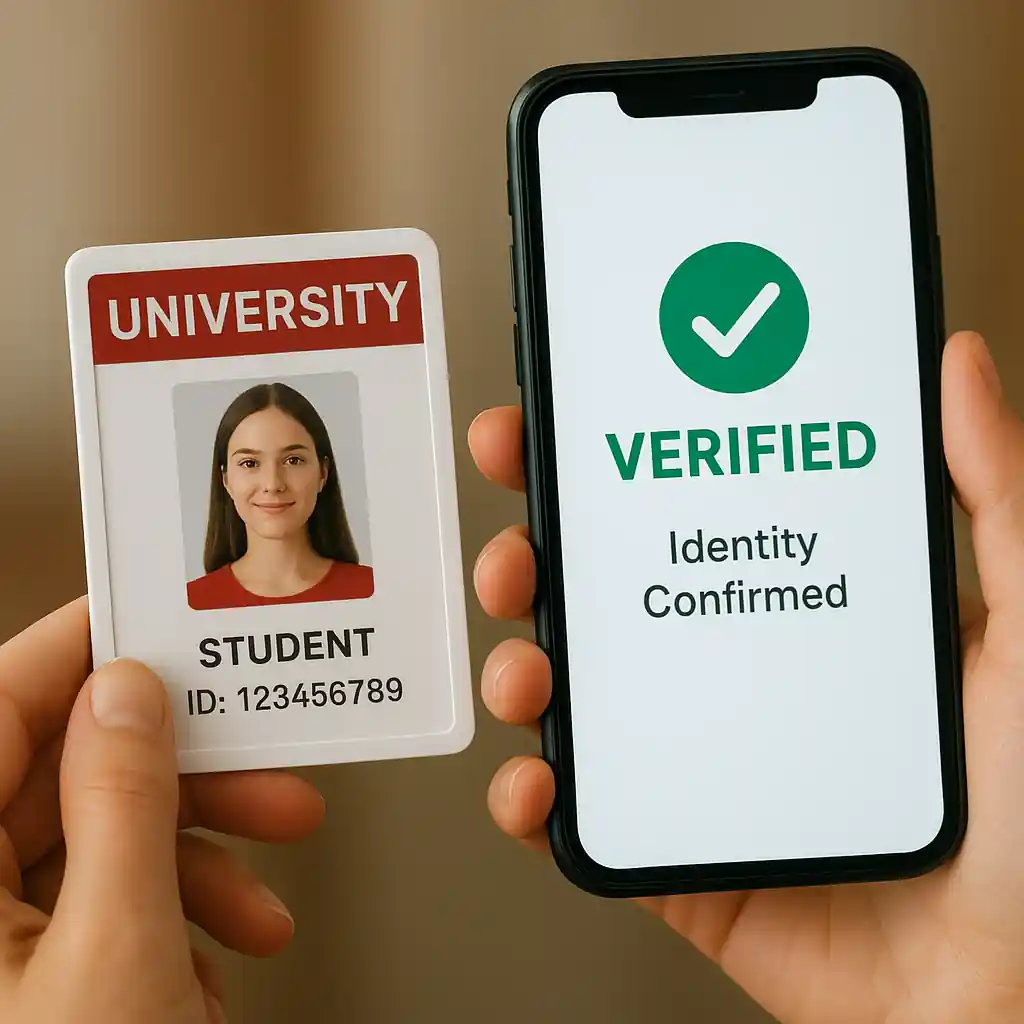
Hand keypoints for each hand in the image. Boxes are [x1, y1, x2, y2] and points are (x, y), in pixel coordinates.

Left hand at [0, 602, 324, 1020]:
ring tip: (261, 900)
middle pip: (71, 778)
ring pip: (104, 843)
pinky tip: (218, 954)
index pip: (1, 705)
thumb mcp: (117, 947)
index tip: (157, 621)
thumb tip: (131, 695)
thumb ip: (123, 805)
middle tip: (264, 770)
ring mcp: (1, 940)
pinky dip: (181, 919)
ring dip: (202, 860)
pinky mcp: (42, 978)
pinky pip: (114, 904)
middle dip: (188, 779)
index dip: (82, 650)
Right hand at [469, 330, 1023, 1023]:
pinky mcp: (670, 847)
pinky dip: (534, 797)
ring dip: (518, 665)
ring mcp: (691, 759)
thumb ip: (995, 496)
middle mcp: (728, 672)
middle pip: (599, 596)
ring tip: (526, 665)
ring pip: (570, 695)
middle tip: (519, 541)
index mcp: (788, 605)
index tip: (556, 421)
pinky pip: (577, 817)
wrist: (1009, 987)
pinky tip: (537, 780)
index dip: (605, 460)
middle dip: (531, 554)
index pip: (680, 510)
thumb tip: (956, 368)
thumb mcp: (1022, 627)